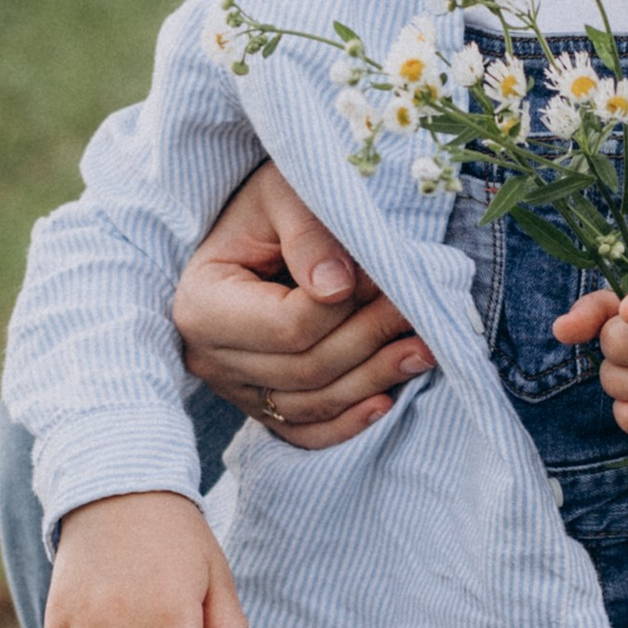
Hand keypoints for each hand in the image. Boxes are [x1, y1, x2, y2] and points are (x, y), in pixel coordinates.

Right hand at [172, 160, 433, 448]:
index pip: (289, 326)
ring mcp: (234, 389)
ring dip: (375, 379)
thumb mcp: (284, 194)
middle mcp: (209, 358)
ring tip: (425, 347)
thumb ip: (310, 235)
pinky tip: (388, 401)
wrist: (256, 225)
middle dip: (372, 340)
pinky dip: (348, 424)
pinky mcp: (261, 406)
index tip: (385, 274)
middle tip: (420, 309)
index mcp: (201, 305)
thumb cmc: (268, 203)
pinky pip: (305, 433)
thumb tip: (338, 288)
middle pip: (306, 369)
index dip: (347, 307)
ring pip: (314, 404)